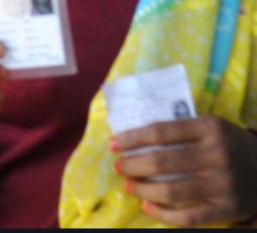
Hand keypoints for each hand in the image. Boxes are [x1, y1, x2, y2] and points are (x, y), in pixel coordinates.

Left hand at [113, 116, 256, 225]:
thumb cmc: (230, 144)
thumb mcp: (211, 127)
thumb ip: (180, 130)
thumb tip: (133, 139)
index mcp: (210, 128)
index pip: (161, 131)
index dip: (132, 138)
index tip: (113, 144)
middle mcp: (218, 154)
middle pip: (163, 161)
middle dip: (133, 165)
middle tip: (118, 167)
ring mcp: (224, 183)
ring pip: (172, 190)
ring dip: (143, 189)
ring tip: (129, 186)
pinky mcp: (229, 208)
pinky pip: (189, 216)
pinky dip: (164, 214)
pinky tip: (148, 207)